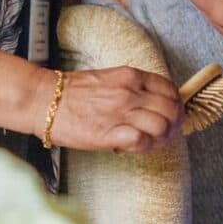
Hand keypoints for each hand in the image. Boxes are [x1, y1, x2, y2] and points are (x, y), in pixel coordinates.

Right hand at [34, 66, 182, 152]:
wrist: (45, 100)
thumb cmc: (75, 91)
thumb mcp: (110, 78)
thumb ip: (133, 88)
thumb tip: (153, 103)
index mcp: (131, 76)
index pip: (170, 89)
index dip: (177, 105)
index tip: (175, 114)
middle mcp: (130, 92)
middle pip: (171, 109)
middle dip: (174, 123)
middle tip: (169, 132)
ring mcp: (121, 112)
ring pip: (161, 125)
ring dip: (162, 138)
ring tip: (152, 142)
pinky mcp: (110, 133)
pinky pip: (142, 140)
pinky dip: (145, 146)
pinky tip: (137, 147)